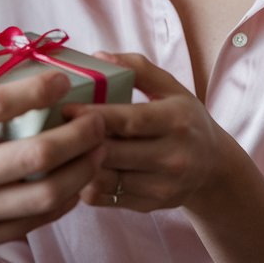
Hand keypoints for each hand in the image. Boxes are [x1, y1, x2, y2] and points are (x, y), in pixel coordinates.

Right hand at [0, 36, 105, 262]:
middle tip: (98, 117)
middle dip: (80, 134)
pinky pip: (33, 222)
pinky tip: (75, 184)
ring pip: (45, 195)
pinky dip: (63, 202)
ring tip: (99, 150)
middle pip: (37, 154)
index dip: (37, 89)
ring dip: (83, 171)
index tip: (61, 80)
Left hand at [64, 52, 241, 214]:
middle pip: (113, 151)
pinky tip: (73, 166)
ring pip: (105, 178)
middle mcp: (173, 157)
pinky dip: (83, 182)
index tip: (64, 107)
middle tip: (50, 127)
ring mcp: (161, 186)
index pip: (129, 120)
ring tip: (58, 147)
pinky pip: (105, 198)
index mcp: (177, 121)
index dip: (93, 115)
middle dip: (78, 140)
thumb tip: (99, 56)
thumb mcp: (171, 88)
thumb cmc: (185, 120)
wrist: (213, 168)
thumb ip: (138, 68)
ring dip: (77, 163)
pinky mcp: (149, 206)